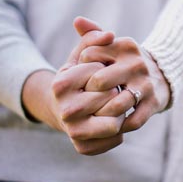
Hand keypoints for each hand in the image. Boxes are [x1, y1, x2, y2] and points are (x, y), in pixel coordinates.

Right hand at [23, 19, 125, 154]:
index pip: (100, 74)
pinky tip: (112, 119)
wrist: (65, 108)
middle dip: (116, 90)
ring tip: (114, 104)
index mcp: (61, 84)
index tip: (98, 72)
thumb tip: (110, 34)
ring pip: (115, 122)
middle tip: (110, 90)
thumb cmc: (77, 76)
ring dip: (121, 111)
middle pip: (110, 98)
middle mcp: (64, 110)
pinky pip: (116, 139)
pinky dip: (120, 130)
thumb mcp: (82, 54)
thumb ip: (93, 38)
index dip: (106, 70)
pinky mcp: (82, 148)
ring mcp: (73, 131)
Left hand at [75, 17, 170, 133]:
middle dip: (89, 92)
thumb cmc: (128, 61)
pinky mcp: (153, 103)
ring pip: (115, 104)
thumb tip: (77, 20)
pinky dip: (120, 125)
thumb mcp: (114, 45)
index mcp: (124, 46)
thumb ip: (94, 34)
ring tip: (96, 114)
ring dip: (103, 112)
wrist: (163, 76)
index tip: (83, 75)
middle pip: (100, 81)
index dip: (81, 67)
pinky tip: (112, 123)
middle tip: (85, 99)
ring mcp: (145, 84)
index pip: (89, 55)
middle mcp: (136, 63)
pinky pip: (132, 120)